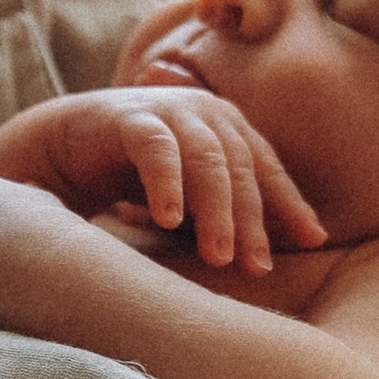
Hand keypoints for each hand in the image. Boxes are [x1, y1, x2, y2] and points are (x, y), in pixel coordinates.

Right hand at [0, 86, 324, 273]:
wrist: (65, 148)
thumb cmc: (139, 175)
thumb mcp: (194, 195)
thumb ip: (232, 210)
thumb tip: (293, 247)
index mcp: (230, 129)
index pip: (267, 169)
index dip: (290, 204)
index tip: (313, 240)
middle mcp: (208, 114)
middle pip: (242, 170)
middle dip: (251, 221)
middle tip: (256, 268)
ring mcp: (172, 111)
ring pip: (208, 162)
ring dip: (216, 212)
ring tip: (219, 258)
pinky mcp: (131, 118)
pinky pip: (157, 151)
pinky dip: (166, 185)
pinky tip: (168, 220)